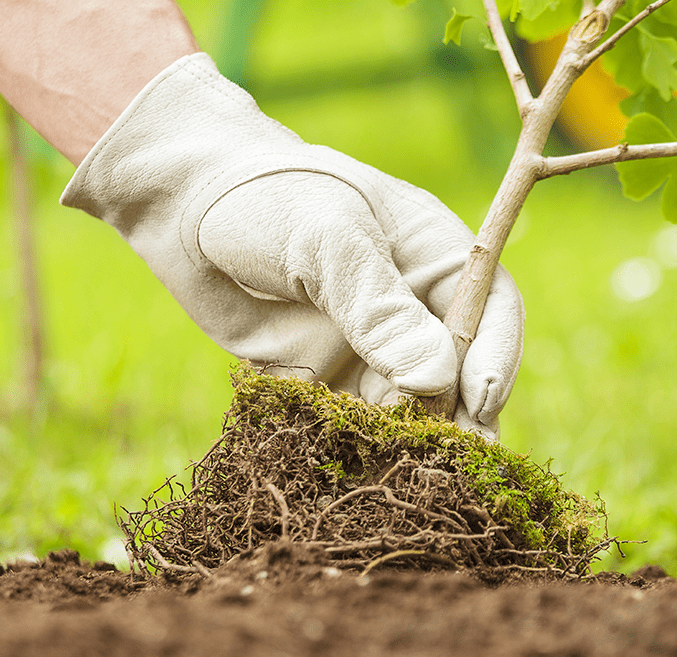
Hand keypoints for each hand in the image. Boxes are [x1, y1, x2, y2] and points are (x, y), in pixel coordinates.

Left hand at [62, 53, 523, 437]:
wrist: (183, 209)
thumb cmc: (265, 199)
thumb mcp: (327, 239)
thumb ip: (378, 307)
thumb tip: (435, 381)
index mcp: (436, 257)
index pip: (493, 311)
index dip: (494, 358)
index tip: (478, 402)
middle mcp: (413, 309)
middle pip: (460, 373)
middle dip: (459, 417)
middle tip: (451, 462)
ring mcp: (370, 350)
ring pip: (412, 410)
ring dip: (413, 444)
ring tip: (406, 476)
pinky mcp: (325, 383)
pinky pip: (356, 427)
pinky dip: (361, 452)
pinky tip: (356, 475)